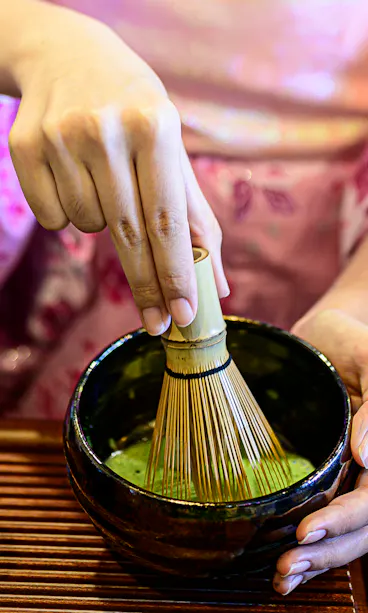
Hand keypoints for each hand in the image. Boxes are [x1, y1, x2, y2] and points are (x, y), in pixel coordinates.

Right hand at [8, 5, 227, 334]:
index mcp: (155, 124)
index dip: (177, 273)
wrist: (66, 56)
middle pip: (129, 234)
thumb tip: (216, 283)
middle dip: (147, 285)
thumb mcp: (172, 149)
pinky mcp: (24, 145)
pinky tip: (73, 175)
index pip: (168, 219)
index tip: (184, 314)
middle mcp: (106, 129)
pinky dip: (68, 211)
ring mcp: (59, 136)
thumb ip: (195, 217)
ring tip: (104, 180)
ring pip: (87, 226)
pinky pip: (52, 216)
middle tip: (159, 322)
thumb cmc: (134, 110)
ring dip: (102, 223)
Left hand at [273, 309, 367, 594]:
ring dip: (317, 559)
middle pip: (362, 527)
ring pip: (345, 531)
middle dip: (327, 551)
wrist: (323, 334)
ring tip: (284, 577)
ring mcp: (350, 474)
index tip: (306, 530)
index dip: (346, 520)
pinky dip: (308, 543)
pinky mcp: (325, 473)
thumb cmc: (352, 338)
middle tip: (288, 565)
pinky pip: (322, 513)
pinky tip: (287, 563)